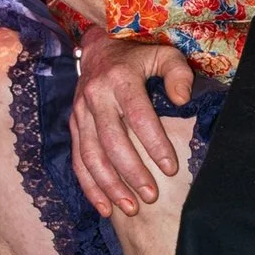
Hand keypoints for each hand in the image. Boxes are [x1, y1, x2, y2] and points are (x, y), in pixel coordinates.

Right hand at [71, 31, 195, 218]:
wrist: (98, 47)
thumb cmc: (138, 55)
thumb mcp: (163, 54)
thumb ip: (177, 73)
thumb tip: (182, 100)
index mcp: (120, 79)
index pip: (138, 116)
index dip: (154, 144)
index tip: (171, 169)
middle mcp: (96, 97)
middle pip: (112, 141)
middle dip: (131, 173)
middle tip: (151, 196)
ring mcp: (80, 113)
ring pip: (91, 155)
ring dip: (109, 186)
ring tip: (130, 208)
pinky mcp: (73, 125)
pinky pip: (78, 160)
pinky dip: (90, 186)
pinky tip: (106, 207)